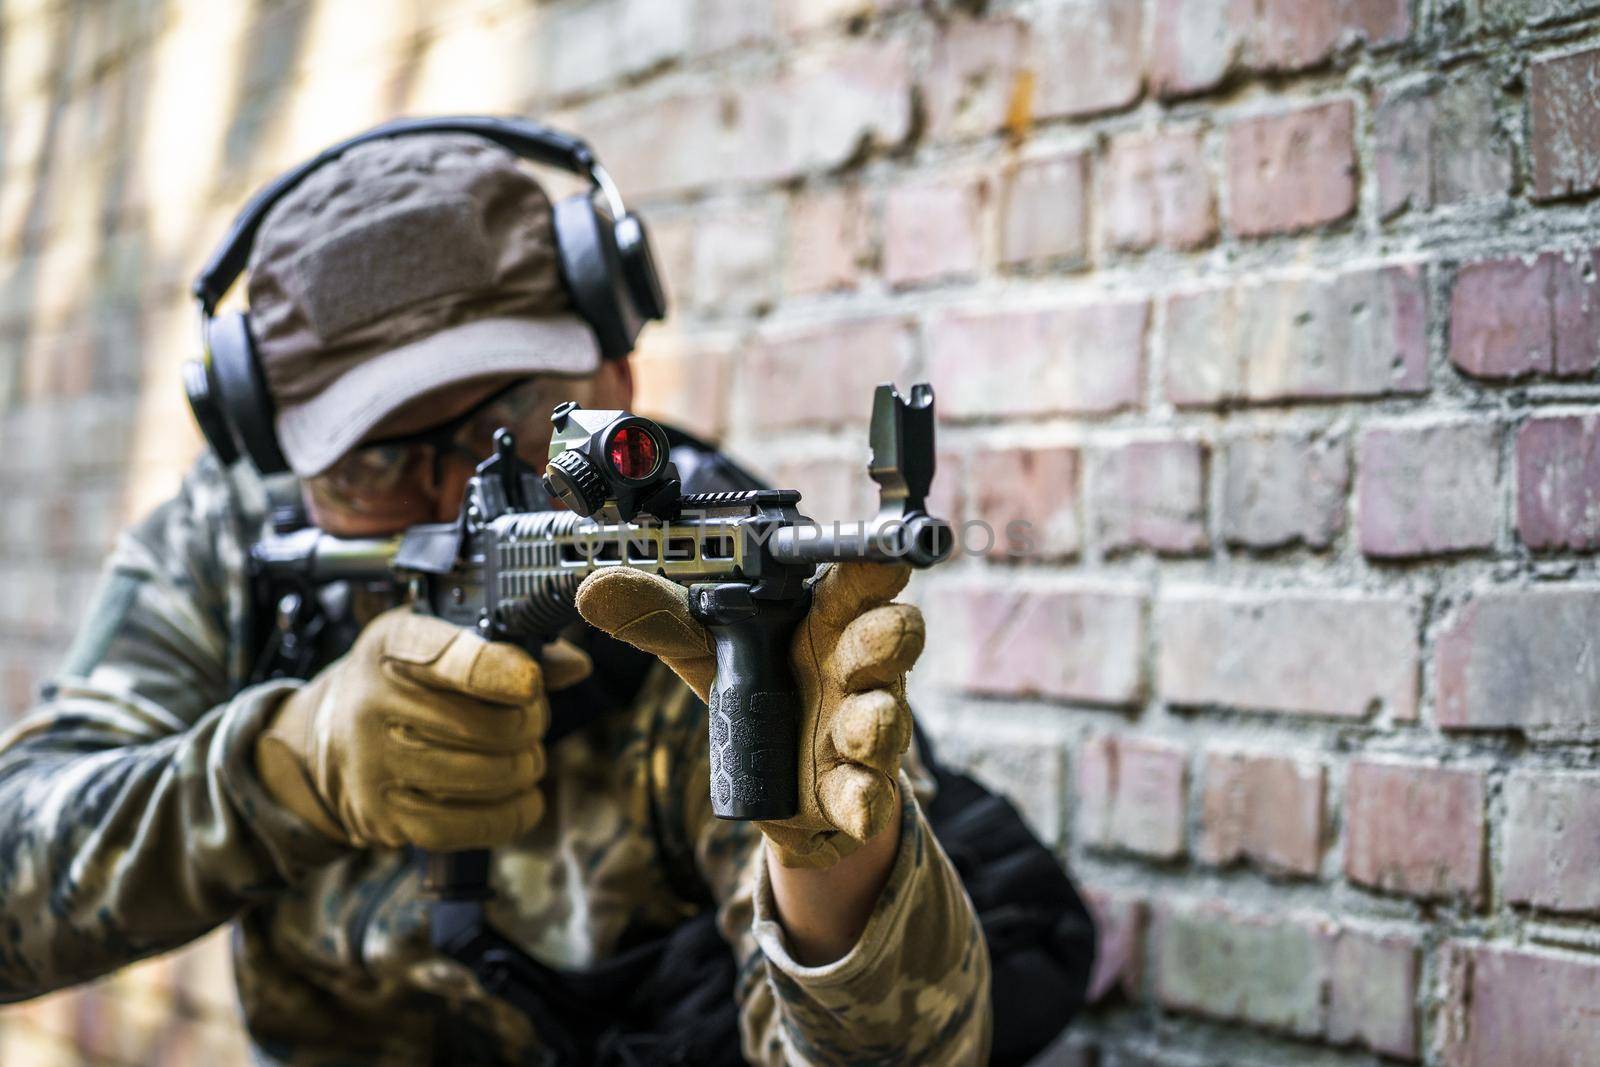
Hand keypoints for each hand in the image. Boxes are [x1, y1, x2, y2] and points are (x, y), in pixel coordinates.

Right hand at [254, 606, 589, 850]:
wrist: (324, 739)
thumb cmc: (404, 680)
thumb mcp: (441, 638)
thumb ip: (511, 645)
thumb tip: (575, 667)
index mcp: (392, 645)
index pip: (451, 657)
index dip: (502, 672)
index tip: (531, 683)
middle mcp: (374, 704)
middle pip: (488, 726)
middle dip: (530, 724)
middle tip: (531, 720)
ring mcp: (375, 766)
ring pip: (488, 776)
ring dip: (526, 767)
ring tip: (525, 755)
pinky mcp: (385, 817)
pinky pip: (469, 827)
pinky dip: (512, 814)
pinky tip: (523, 796)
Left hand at [576, 562, 923, 867]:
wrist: (782, 793)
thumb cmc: (760, 698)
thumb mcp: (707, 656)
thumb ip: (660, 620)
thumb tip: (596, 589)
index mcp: (824, 624)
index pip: (857, 585)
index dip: (874, 571)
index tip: (883, 559)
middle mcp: (855, 669)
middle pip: (891, 639)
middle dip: (886, 638)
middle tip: (868, 640)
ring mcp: (864, 729)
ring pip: (888, 715)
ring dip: (875, 720)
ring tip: (851, 729)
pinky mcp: (859, 788)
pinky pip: (874, 794)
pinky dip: (866, 800)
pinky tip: (853, 805)